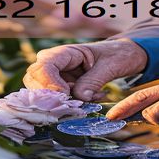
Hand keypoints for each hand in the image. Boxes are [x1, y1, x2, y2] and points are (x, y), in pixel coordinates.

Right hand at [23, 39, 147, 100]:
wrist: (124, 57)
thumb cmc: (118, 55)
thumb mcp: (111, 65)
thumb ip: (94, 80)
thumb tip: (80, 97)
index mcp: (66, 52)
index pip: (44, 66)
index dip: (50, 83)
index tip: (66, 94)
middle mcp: (56, 64)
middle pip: (34, 80)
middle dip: (53, 96)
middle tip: (77, 101)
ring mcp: (56, 78)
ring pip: (43, 95)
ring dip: (65, 103)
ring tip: (91, 96)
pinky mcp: (62, 90)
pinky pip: (57, 102)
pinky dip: (73, 106)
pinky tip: (93, 97)